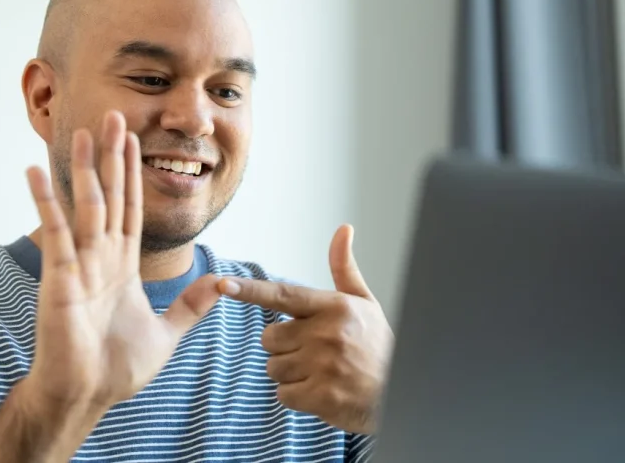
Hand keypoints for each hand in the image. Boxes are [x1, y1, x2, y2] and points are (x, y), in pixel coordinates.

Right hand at [24, 111, 220, 426]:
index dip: (133, 174)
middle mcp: (100, 257)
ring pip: (85, 206)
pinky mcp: (59, 278)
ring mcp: (79, 264)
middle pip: (108, 196)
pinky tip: (36, 173)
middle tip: (112, 116)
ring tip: (83, 131)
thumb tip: (221, 284)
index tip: (133, 141)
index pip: (130, 208)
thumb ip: (191, 305)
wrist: (87, 396)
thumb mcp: (167, 332)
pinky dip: (45, 202)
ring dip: (85, 168)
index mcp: (122, 265)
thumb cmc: (116, 368)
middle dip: (112, 157)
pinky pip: (54, 233)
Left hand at [218, 225, 392, 433]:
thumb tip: (343, 229)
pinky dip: (297, 396)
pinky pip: (283, 394)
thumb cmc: (377, 345)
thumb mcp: (365, 302)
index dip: (250, 291)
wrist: (401, 392)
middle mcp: (327, 333)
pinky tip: (320, 391)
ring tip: (320, 372)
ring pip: (274, 367)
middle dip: (283, 346)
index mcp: (334, 306)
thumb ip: (344, 268)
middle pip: (270, 338)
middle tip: (313, 351)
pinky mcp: (322, 396)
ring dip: (289, 373)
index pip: (283, 295)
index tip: (222, 285)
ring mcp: (324, 366)